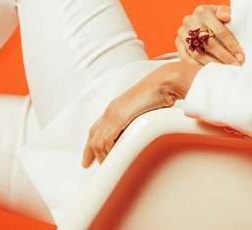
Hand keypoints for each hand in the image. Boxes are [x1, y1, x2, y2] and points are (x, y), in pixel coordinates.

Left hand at [82, 62, 199, 166]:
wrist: (164, 83)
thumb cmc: (160, 95)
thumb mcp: (144, 112)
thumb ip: (137, 123)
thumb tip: (140, 137)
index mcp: (115, 108)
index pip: (96, 129)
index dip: (90, 145)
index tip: (87, 159)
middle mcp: (110, 110)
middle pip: (93, 137)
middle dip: (92, 154)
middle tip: (97, 167)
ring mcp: (113, 113)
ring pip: (98, 141)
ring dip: (104, 156)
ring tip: (112, 166)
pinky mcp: (119, 117)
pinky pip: (106, 140)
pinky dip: (108, 151)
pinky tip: (115, 158)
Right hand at [176, 5, 244, 65]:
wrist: (199, 19)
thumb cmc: (215, 17)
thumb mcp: (221, 10)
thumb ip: (225, 11)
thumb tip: (225, 16)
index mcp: (203, 11)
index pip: (219, 31)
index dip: (231, 45)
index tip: (240, 57)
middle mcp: (190, 21)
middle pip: (208, 43)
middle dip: (223, 56)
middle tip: (234, 66)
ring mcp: (182, 33)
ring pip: (197, 53)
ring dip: (212, 64)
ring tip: (224, 70)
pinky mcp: (178, 43)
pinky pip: (186, 59)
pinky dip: (198, 67)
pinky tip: (209, 71)